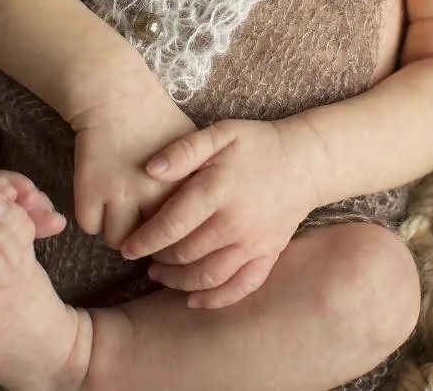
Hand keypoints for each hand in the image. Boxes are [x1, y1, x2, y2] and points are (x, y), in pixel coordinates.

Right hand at [71, 90, 196, 249]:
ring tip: (119, 216)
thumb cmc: (159, 121)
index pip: (183, 236)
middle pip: (151, 243)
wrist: (118, 95)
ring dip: (117, 232)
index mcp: (183, 187)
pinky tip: (99, 203)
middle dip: (146, 239)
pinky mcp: (90, 190)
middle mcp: (153, 195)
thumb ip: (202, 185)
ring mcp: (120, 194)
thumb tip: (209, 216)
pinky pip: (90, 227)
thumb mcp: (195, 150)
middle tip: (141, 226)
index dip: (175, 237)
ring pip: (118, 240)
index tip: (169, 232)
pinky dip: (92, 219)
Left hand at [119, 119, 318, 308]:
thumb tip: (149, 170)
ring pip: (209, 276)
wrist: (306, 161)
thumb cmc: (257, 144)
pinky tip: (194, 299)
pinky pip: (241, 287)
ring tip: (160, 275)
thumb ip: (183, 150)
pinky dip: (216, 299)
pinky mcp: (269, 255)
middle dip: (158, 260)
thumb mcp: (220, 134)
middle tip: (142, 258)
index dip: (144, 240)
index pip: (172, 225)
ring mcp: (255, 243)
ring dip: (179, 282)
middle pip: (186, 254)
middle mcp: (236, 222)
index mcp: (219, 191)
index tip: (126, 248)